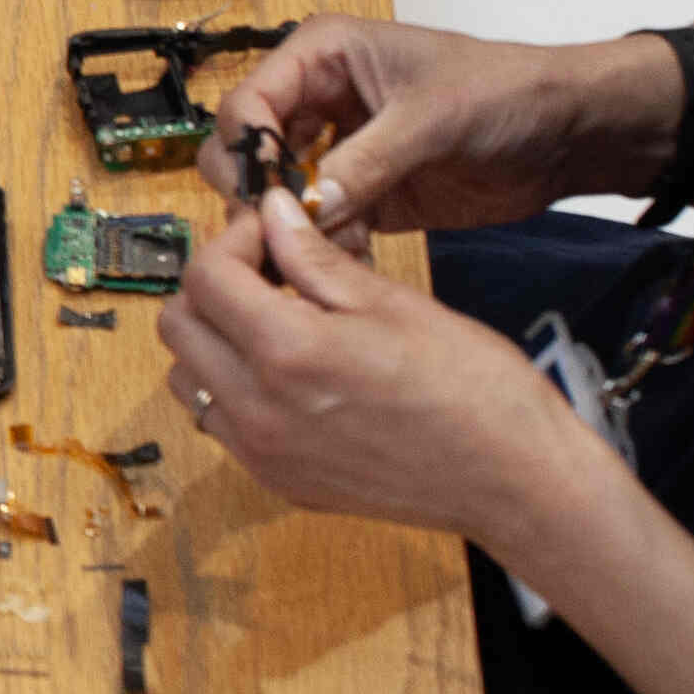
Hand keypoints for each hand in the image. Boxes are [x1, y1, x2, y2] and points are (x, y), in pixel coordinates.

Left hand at [160, 189, 609, 543]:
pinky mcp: (277, 479)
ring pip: (187, 377)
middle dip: (212, 285)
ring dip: (213, 339)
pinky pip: (217, 421)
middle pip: (178, 325)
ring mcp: (262, 452)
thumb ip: (315, 259)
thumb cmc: (476, 389)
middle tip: (265, 271)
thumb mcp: (394, 303)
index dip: (231, 240)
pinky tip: (285, 371)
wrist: (515, 480)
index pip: (205, 277)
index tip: (266, 231)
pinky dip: (231, 387)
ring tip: (273, 320)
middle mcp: (259, 408)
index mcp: (289, 352)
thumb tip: (272, 213)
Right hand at [207, 13, 687, 233]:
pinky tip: (347, 262)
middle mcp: (317, 103)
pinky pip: (318, 228)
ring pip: (276, 197)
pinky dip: (323, 249)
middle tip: (282, 233)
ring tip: (317, 255)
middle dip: (259, 195)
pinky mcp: (361, 196)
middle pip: (246, 154)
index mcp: (321, 57)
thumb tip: (307, 205)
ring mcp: (337, 152)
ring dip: (290, 229)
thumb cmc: (507, 91)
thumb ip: (365, 160)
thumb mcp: (432, 117)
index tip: (264, 196)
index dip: (246, 150)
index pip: (247, 104)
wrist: (568, 134)